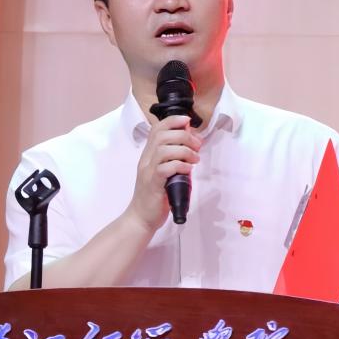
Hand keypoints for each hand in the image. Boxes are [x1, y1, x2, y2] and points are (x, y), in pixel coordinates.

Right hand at [124, 115, 201, 233]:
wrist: (141, 218)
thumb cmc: (155, 196)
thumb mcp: (163, 173)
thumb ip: (173, 160)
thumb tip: (190, 148)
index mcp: (148, 155)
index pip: (157, 129)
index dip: (172, 120)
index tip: (187, 121)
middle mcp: (146, 160)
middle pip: (162, 135)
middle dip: (184, 136)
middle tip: (197, 145)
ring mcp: (148, 171)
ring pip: (164, 149)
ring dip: (184, 150)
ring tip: (195, 159)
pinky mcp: (153, 184)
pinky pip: (166, 168)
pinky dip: (180, 165)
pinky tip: (187, 170)